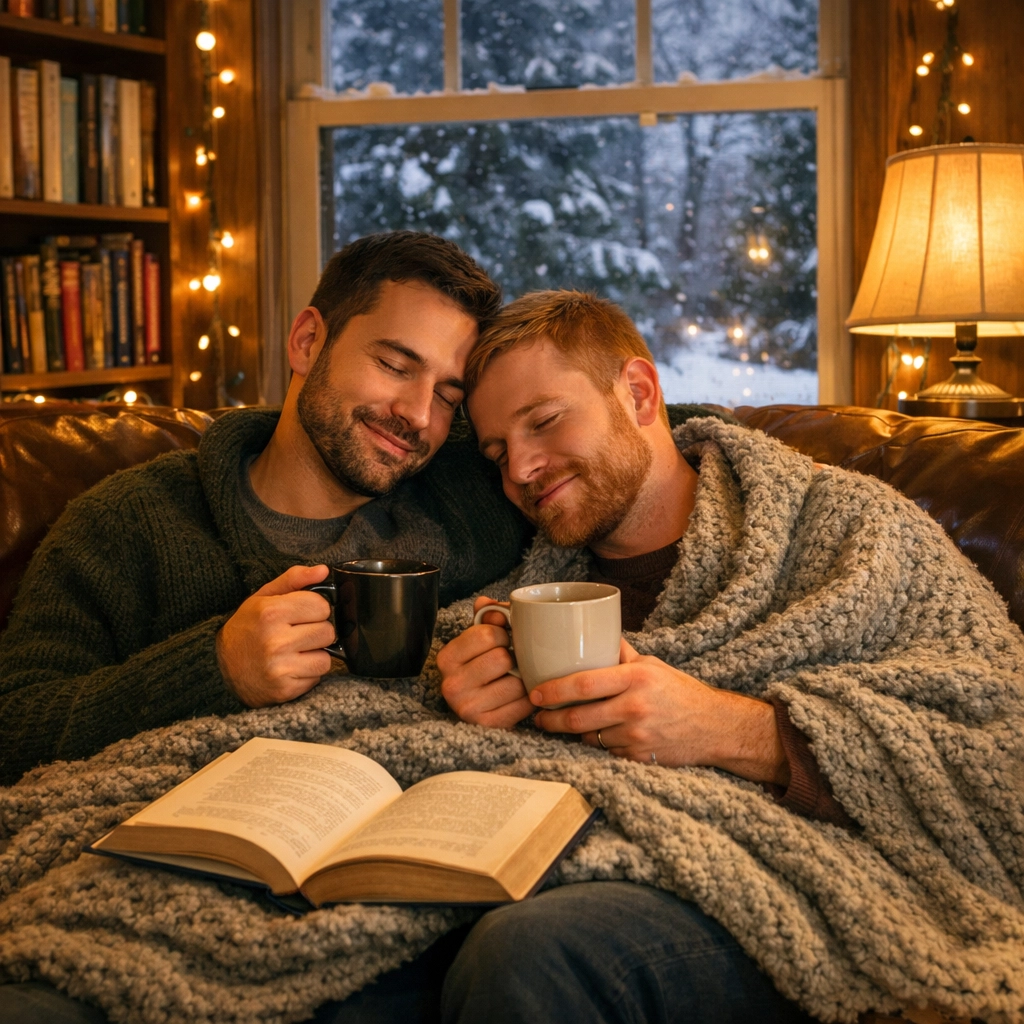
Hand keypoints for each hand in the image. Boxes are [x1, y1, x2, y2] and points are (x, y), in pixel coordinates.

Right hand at [217, 564, 336, 707]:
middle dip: (316, 631)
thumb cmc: (247, 628)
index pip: (321, 606)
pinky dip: (309, 673)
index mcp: (270, 613)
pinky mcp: (284, 690)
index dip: (314, 608)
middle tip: (297, 633)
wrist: (220, 668)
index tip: (301, 613)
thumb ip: (294, 579)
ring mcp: (279, 668)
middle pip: (328, 632)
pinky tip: (291, 667)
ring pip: (326, 657)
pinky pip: (317, 677)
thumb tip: (323, 570)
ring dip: (315, 654)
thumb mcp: (263, 597)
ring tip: (295, 651)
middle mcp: (275, 641)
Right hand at [436, 597, 532, 727]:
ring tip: (517, 677)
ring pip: (516, 682)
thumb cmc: (481, 665)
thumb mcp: (478, 638)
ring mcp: (468, 708)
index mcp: (447, 657)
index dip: (504, 633)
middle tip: (513, 660)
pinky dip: (528, 698)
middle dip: (514, 656)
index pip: (486, 634)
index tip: (504, 639)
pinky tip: (521, 695)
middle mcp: (452, 684)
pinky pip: (523, 705)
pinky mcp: (488, 726)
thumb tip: (488, 604)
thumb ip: (486, 616)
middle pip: (502, 658)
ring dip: (523, 678)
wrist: (480, 707)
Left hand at [530, 640, 789, 784]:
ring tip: (561, 723)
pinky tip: (597, 734)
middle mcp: (634, 708)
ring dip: (574, 732)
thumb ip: (620, 654)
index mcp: (635, 678)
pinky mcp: (638, 758)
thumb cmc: (680, 691)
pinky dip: (597, 744)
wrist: (714, 727)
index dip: (554, 690)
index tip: (535, 693)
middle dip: (551, 719)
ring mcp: (636, 737)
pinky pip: (605, 751)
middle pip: (578, 717)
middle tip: (537, 716)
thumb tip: (592, 632)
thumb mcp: (651, 666)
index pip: (584, 684)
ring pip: (589, 736)